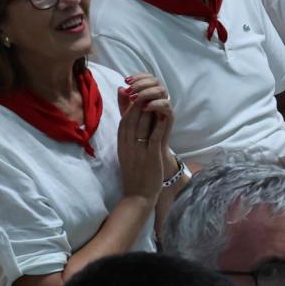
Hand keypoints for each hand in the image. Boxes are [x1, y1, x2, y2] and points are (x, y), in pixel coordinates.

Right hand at [115, 76, 172, 199]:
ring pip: (140, 126)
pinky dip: (157, 125)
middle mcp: (127, 146)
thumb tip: (126, 118)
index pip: (123, 119)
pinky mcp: (150, 157)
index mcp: (121, 144)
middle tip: (146, 89)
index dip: (128, 103)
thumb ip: (128, 132)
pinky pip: (153, 138)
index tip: (136, 93)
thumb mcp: (127, 150)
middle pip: (130, 119)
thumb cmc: (134, 172)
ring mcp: (138, 151)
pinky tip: (163, 114)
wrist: (137, 196)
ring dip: (147, 109)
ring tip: (154, 96)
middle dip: (137, 102)